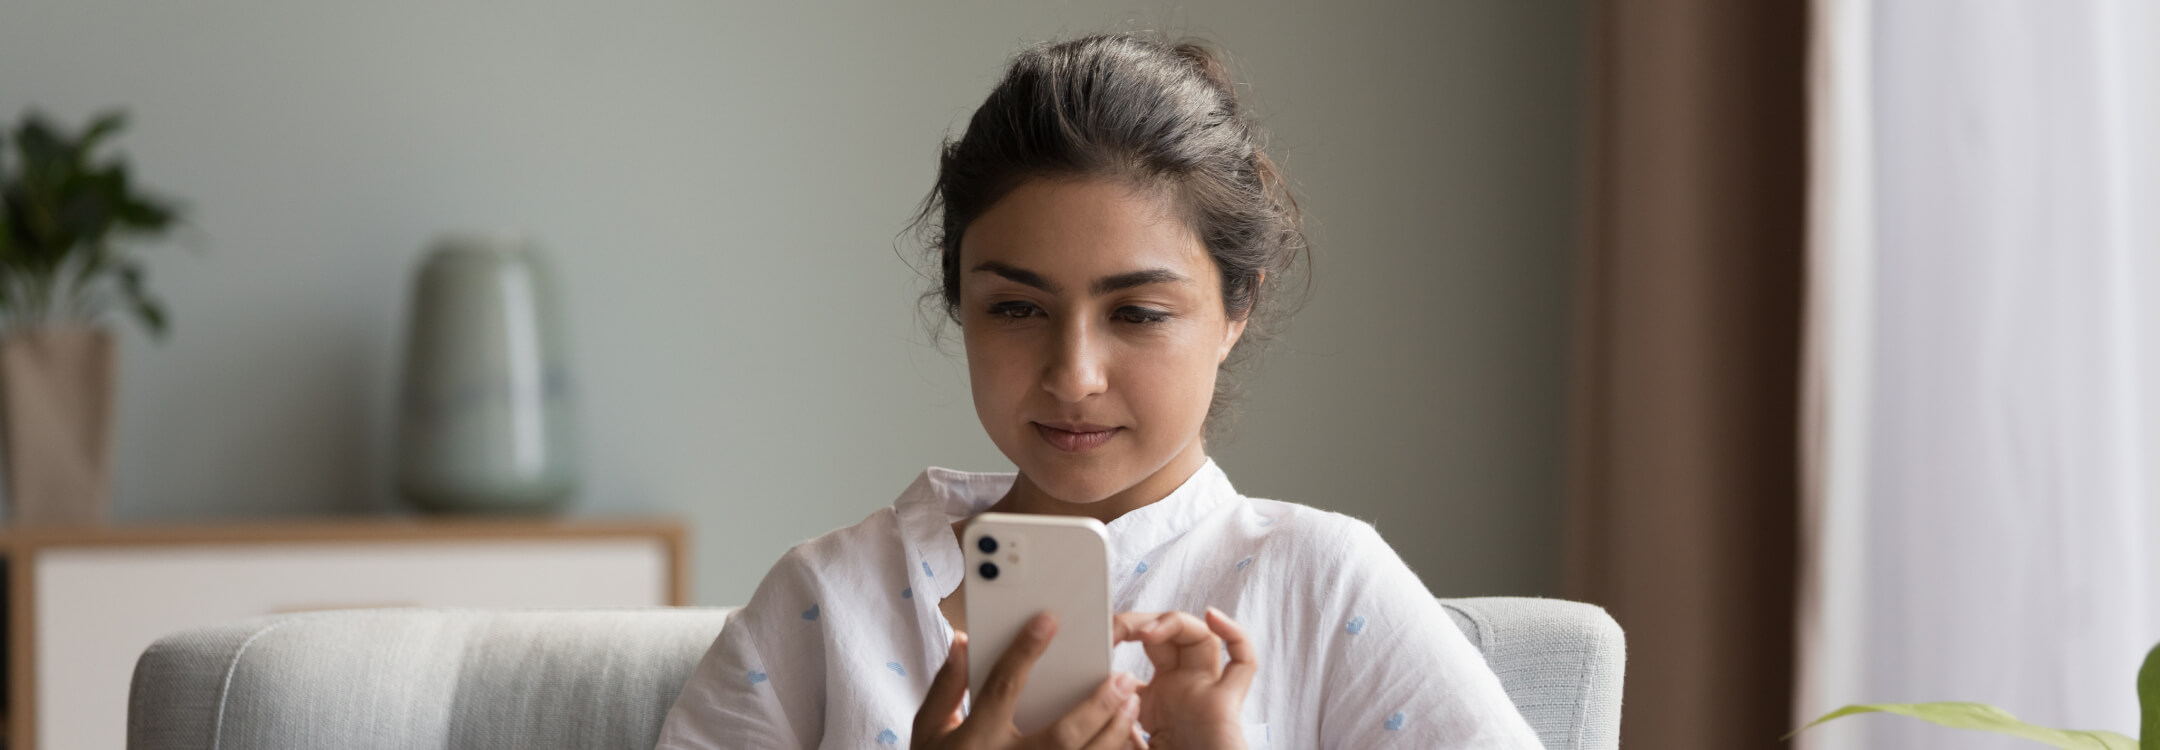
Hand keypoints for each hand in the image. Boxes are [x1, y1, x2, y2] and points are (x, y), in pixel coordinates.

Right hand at [913, 613, 1147, 749]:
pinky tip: (1123, 738)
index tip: (1048, 621)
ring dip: (1113, 732)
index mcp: (975, 740)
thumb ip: (945, 688)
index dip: (1025, 651)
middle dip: (1096, 705)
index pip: (1003, 687)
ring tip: (1131, 703)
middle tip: (1122, 677)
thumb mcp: (928, 732)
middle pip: (1061, 734)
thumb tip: (963, 644)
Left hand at [1113, 608, 1254, 749]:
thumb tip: (1106, 684)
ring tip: (1147, 631)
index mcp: (1157, 701)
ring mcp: (1207, 692)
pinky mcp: (1227, 703)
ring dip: (1177, 623)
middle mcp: (1184, 691)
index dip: (1122, 637)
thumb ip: (1112, 717)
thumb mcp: (1121, 741)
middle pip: (1172, 638)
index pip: (1144, 654)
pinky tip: (1213, 618)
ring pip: (1203, 639)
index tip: (1099, 637)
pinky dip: (1235, 635)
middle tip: (1117, 629)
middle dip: (1145, 625)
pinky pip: (1243, 662)